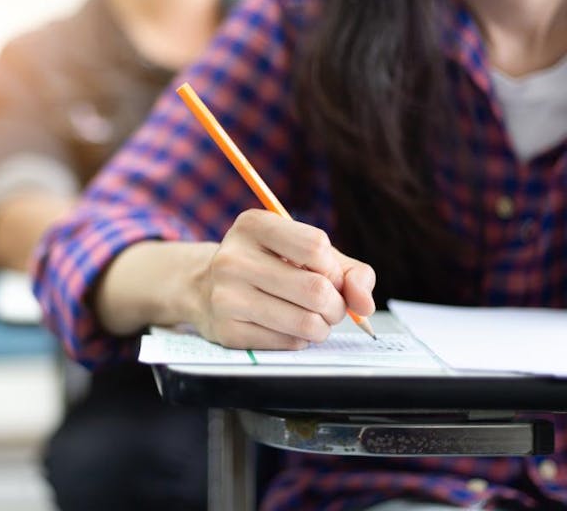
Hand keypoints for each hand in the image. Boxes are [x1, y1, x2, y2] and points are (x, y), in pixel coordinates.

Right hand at [193, 209, 375, 349]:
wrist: (205, 289)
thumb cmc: (267, 266)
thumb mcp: (304, 253)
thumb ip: (348, 271)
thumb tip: (364, 305)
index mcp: (253, 225)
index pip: (316, 247)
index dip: (335, 269)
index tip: (329, 276)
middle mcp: (233, 258)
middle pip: (315, 289)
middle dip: (337, 306)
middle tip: (331, 307)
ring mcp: (226, 296)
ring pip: (306, 322)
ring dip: (323, 327)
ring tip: (315, 320)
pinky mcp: (227, 330)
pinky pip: (288, 342)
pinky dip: (300, 340)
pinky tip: (288, 328)